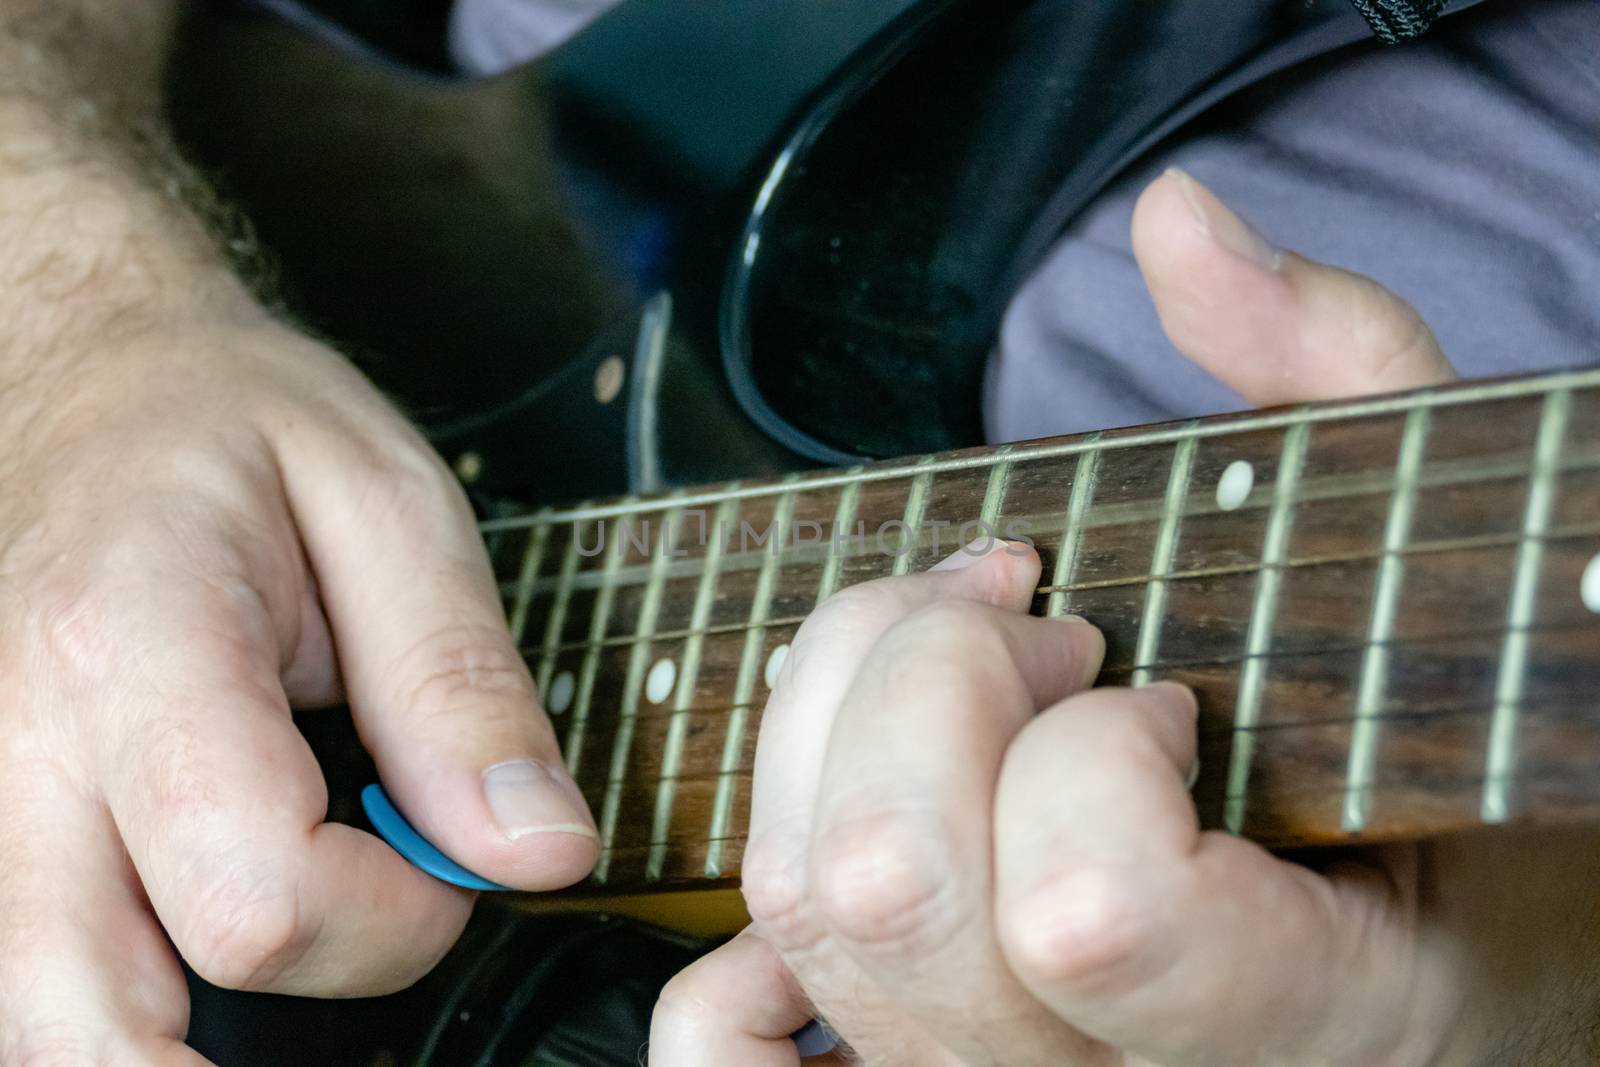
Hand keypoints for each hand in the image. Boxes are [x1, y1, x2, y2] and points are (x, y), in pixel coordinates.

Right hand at [0, 303, 595, 1062]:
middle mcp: (10, 747)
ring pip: (30, 1032)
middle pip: (96, 1031)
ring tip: (284, 929)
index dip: (393, 920)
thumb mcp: (394, 507)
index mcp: (135, 648)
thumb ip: (461, 691)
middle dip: (259, 1049)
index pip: (256, 900)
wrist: (94, 375)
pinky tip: (186, 941)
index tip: (451, 853)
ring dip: (167, 1045)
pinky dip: (112, 1007)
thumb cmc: (240, 422)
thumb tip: (538, 853)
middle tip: (362, 928)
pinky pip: (18, 985)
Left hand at [648, 170, 1599, 1064]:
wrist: (1442, 975)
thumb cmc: (1461, 794)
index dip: (1095, 744)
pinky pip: (731, 1049)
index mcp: (1303, 1010)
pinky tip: (842, 832)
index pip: (1086, 905)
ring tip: (958, 678)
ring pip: (802, 915)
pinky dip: (742, 936)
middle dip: (932, 681)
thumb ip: (1337, 383)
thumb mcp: (1445, 589)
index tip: (1160, 687)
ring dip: (839, 724)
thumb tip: (1179, 222)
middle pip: (889, 885)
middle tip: (1034, 629)